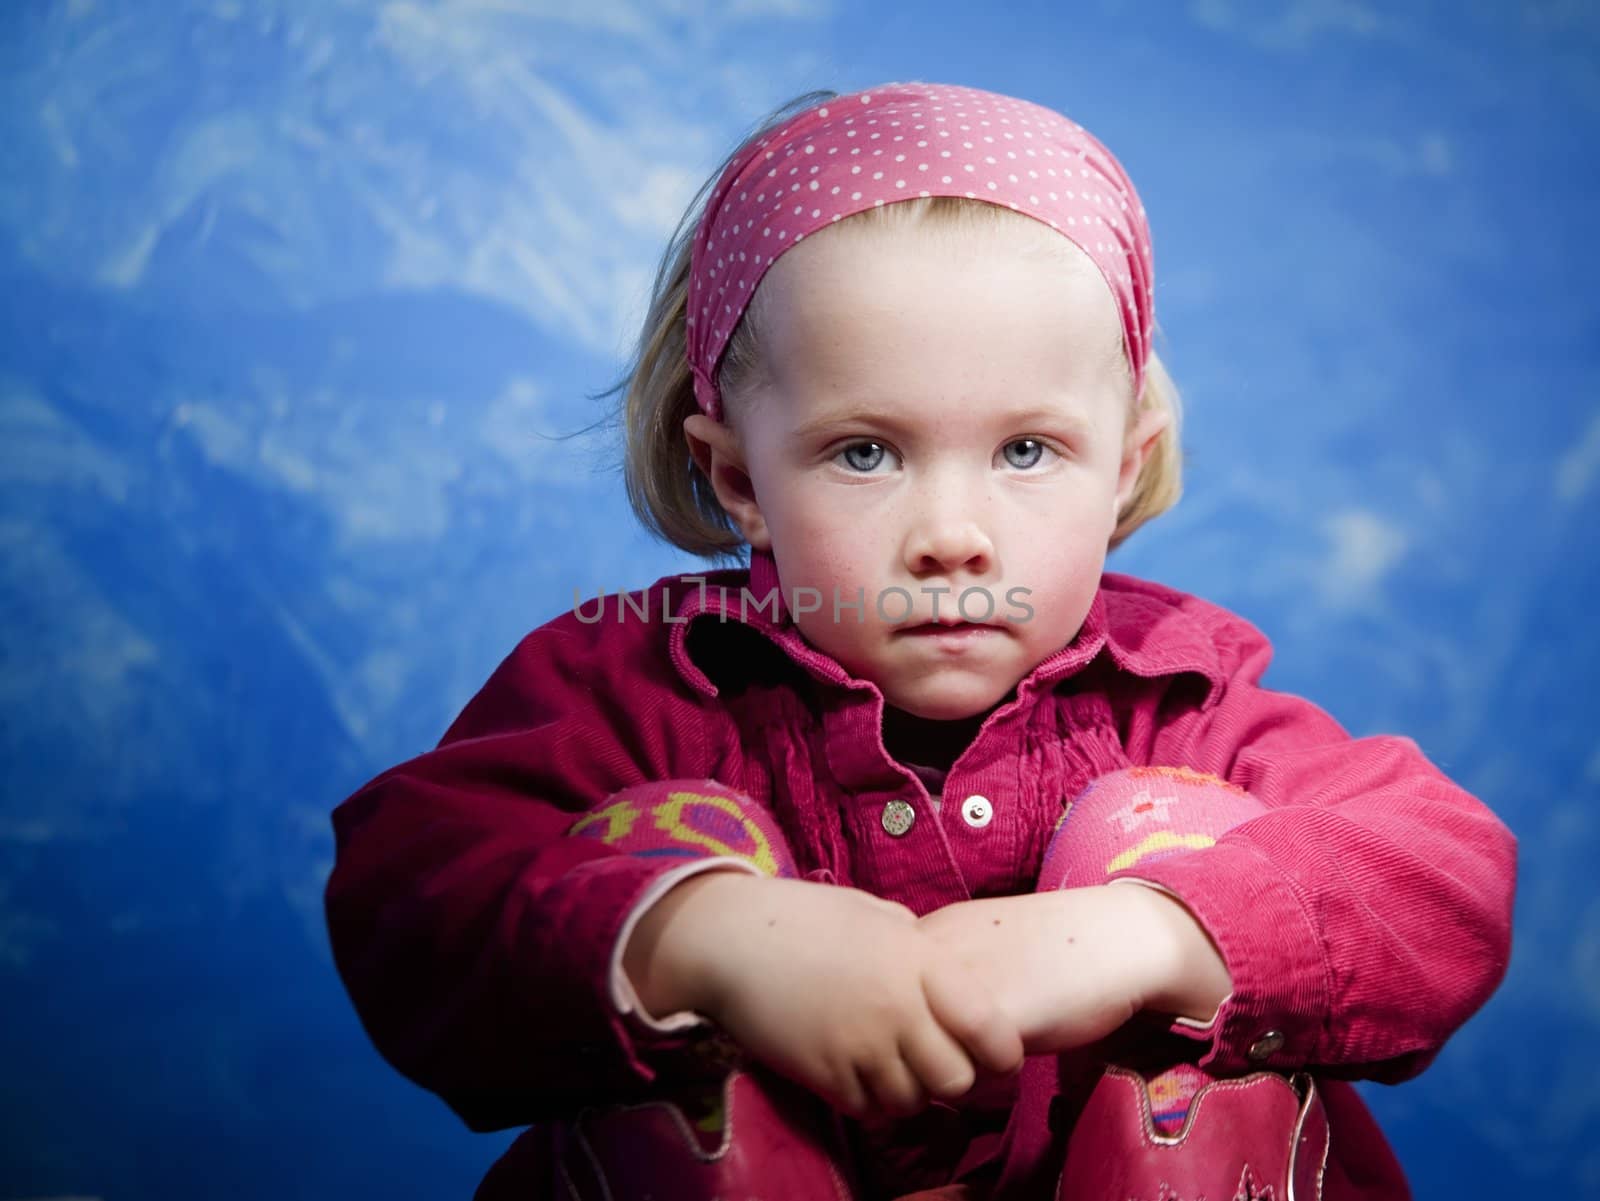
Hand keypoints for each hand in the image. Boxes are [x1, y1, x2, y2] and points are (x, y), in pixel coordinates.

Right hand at [624, 872, 1023, 1117]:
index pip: (990, 1028)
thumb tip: (947, 974)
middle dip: (958, 1080)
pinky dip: (873, 1101)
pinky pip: (868, 1109)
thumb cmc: (805, 917)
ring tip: (899, 1068)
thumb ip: (918, 947)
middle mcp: (895, 1008)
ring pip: (913, 1101)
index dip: (1004, 1053)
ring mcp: (858, 1045)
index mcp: (917, 961)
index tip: (997, 1056)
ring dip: (913, 1092)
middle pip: (956, 1078)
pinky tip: (862, 1073)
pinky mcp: (823, 1074)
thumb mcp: (876, 914)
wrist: (730, 940)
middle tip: (945, 1067)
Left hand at [918, 884, 1215, 1055]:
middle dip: (918, 1054)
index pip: (877, 1002)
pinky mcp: (991, 1019)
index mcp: (923, 935)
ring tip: (990, 1050)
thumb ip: (936, 976)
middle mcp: (928, 957)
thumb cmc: (1054, 946)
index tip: (946, 1024)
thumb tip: (907, 1023)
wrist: (1120, 938)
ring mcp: (954, 987)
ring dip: (949, 1069)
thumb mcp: (978, 944)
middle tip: (967, 1045)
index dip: (907, 1028)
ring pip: (920, 1063)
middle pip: (891, 1037)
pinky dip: (983, 1078)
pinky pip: (962, 1075)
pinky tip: (1017, 1054)